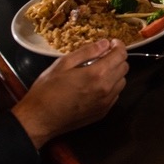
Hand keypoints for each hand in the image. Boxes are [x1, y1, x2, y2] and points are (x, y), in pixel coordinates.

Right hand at [12, 39, 128, 148]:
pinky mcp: (103, 112)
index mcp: (97, 74)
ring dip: (114, 73)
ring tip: (98, 71)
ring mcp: (106, 102)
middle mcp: (106, 89)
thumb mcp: (62, 64)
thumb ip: (87, 51)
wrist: (38, 120)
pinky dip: (110, 87)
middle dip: (117, 58)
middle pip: (124, 67)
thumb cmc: (47, 90)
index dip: (118, 46)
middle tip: (102, 56)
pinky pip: (115, 95)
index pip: (121, 55)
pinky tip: (95, 86)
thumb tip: (105, 43)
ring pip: (121, 82)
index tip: (112, 43)